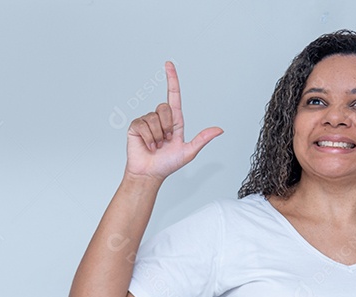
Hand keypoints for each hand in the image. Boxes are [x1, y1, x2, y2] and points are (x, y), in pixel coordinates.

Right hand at [125, 61, 222, 180]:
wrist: (150, 173)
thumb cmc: (168, 164)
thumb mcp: (189, 151)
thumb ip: (202, 139)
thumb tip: (219, 130)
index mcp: (175, 121)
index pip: (173, 95)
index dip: (171, 79)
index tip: (169, 64)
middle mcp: (160, 118)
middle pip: (164, 108)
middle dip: (167, 127)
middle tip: (166, 141)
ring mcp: (147, 121)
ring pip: (153, 118)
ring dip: (157, 136)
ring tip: (156, 146)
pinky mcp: (136, 126)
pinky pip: (143, 125)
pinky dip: (147, 138)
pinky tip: (148, 146)